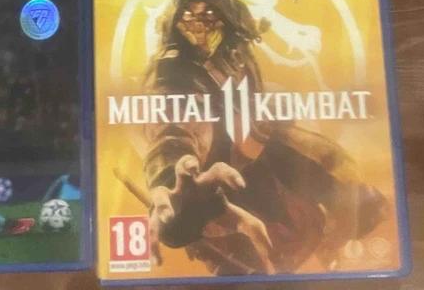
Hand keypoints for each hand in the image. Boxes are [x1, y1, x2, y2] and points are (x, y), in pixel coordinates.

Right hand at [149, 157, 273, 271]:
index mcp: (207, 184)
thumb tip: (272, 246)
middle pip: (183, 167)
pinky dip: (154, 244)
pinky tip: (158, 260)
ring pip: (160, 192)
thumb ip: (250, 225)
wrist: (179, 219)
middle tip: (192, 168)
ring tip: (168, 215)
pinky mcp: (156, 218)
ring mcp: (170, 200)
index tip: (241, 186)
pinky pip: (151, 229)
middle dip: (186, 164)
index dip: (229, 174)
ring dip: (162, 203)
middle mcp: (187, 187)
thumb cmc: (207, 211)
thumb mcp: (229, 216)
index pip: (218, 169)